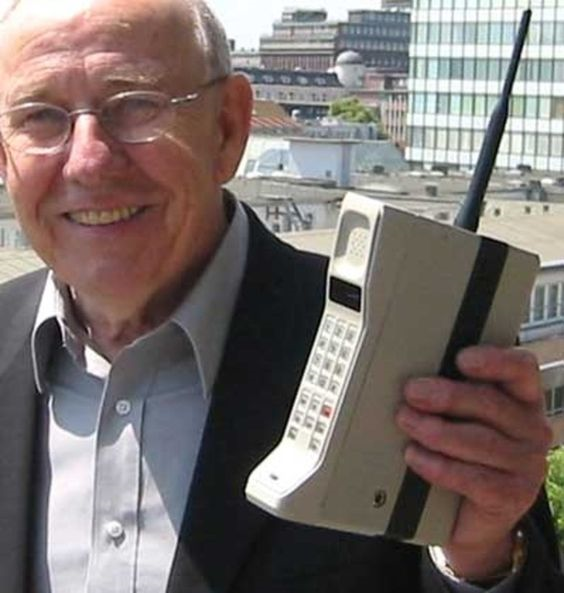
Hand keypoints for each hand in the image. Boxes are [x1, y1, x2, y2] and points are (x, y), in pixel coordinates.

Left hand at [396, 345, 551, 580]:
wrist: (469, 515)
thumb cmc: (463, 453)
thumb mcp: (461, 416)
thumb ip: (451, 394)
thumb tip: (415, 380)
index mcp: (521, 399)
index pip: (520, 370)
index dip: (494, 361)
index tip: (461, 359)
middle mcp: (531, 428)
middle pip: (490, 403)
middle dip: (446, 396)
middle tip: (412, 392)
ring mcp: (527, 464)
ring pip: (478, 440)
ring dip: (435, 429)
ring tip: (406, 421)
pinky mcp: (512, 496)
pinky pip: (472, 477)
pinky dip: (437, 465)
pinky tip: (416, 456)